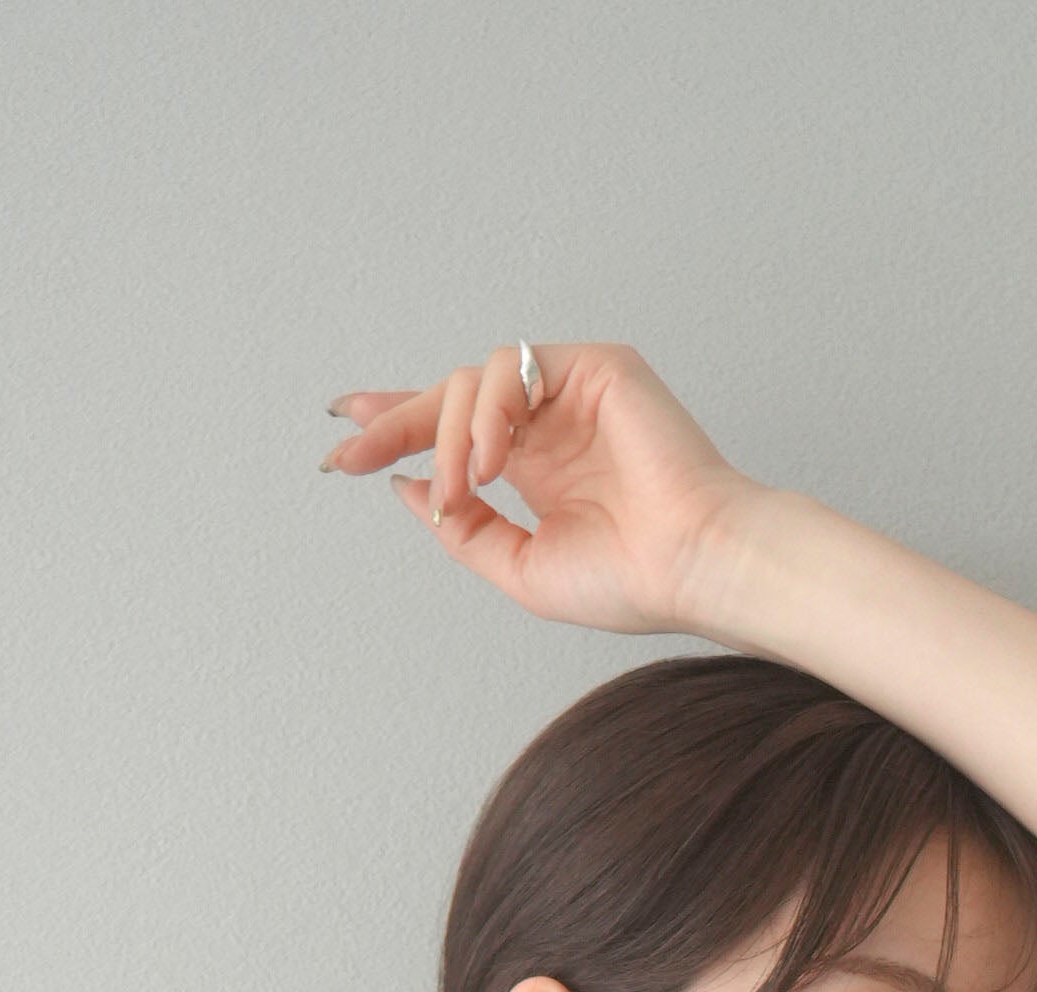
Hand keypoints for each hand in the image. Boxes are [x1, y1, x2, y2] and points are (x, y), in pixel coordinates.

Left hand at [318, 340, 760, 638]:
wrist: (690, 565)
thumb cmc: (628, 580)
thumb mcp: (520, 568)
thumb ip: (464, 530)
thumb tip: (406, 490)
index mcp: (537, 467)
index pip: (457, 430)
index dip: (399, 426)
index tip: (347, 437)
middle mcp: (549, 425)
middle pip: (450, 397)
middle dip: (395, 421)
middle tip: (353, 451)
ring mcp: (571, 392)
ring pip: (470, 382)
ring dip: (450, 439)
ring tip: (464, 491)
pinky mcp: (593, 367)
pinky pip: (509, 368)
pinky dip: (487, 414)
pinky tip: (493, 462)